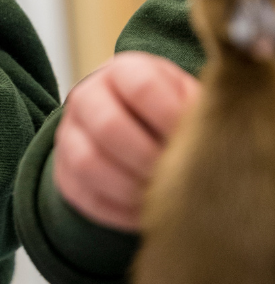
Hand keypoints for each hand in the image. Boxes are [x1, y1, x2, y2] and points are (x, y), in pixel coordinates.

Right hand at [53, 51, 199, 231]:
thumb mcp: (184, 99)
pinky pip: (84, 196)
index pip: (140, 85)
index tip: (196, 142)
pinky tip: (144, 211)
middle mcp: (88, 96)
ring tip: (161, 197)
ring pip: (88, 162)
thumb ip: (197, 108)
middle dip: (149, 159)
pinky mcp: (64, 171)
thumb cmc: (168, 114)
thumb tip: (218, 131)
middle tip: (177, 177)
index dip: (170, 116)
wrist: (129, 126)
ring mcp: (70, 133)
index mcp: (123, 71)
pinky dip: (119, 212)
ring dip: (131, 188)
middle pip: (107, 125)